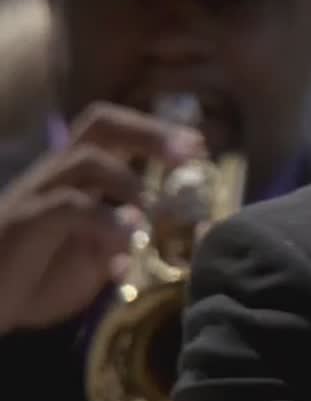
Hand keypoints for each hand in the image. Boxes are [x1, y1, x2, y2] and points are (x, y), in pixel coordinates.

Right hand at [0, 102, 205, 333]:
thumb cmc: (38, 277)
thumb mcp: (98, 258)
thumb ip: (133, 239)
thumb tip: (187, 231)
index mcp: (77, 177)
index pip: (115, 131)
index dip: (157, 131)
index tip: (199, 147)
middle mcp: (57, 174)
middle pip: (101, 123)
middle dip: (150, 131)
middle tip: (190, 152)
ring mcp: (36, 193)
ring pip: (85, 159)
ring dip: (129, 180)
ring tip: (153, 210)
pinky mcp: (22, 221)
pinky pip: (67, 205)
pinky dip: (104, 220)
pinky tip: (126, 245)